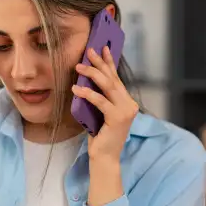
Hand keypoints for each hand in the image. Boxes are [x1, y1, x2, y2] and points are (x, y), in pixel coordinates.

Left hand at [72, 46, 138, 161]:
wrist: (105, 157)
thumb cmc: (100, 136)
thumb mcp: (100, 113)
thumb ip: (100, 98)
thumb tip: (87, 79)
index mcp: (126, 101)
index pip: (116, 78)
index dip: (109, 62)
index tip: (102, 48)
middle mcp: (129, 104)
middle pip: (112, 78)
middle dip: (99, 63)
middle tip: (88, 50)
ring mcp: (125, 110)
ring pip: (107, 86)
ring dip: (92, 73)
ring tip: (78, 66)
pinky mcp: (118, 117)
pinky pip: (100, 100)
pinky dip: (87, 93)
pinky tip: (76, 88)